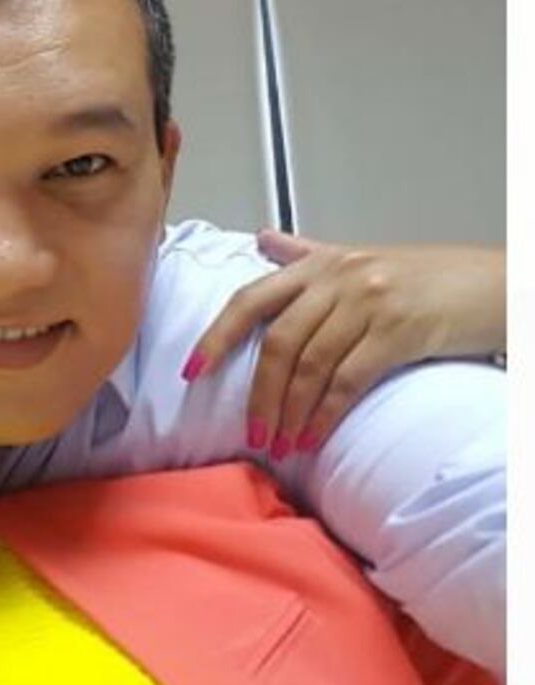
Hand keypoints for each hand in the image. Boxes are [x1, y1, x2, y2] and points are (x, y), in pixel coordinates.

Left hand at [182, 232, 504, 456]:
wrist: (492, 285)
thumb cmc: (425, 278)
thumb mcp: (360, 258)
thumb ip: (306, 255)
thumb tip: (262, 240)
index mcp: (321, 263)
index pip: (251, 298)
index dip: (216, 336)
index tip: (191, 370)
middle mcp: (339, 278)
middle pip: (277, 341)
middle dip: (258, 394)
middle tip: (253, 434)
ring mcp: (368, 302)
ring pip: (309, 365)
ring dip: (290, 412)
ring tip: (282, 444)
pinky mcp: (397, 331)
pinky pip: (347, 380)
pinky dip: (324, 414)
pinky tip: (315, 436)